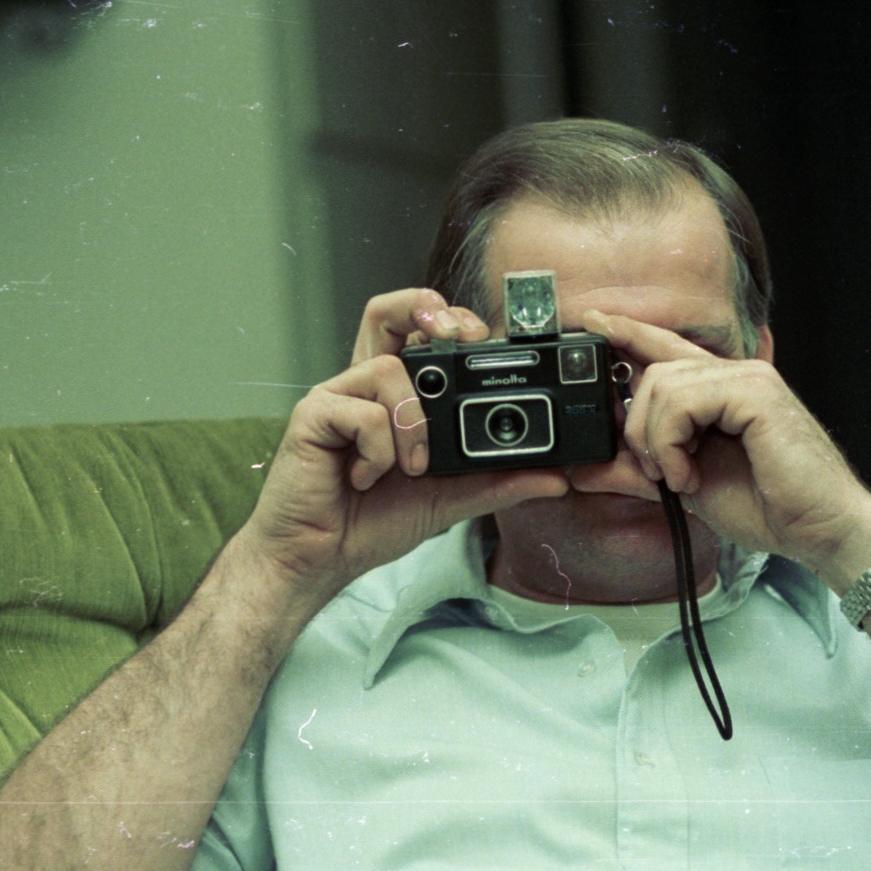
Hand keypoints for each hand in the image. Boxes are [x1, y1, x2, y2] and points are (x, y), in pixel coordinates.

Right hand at [234, 289, 567, 615]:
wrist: (320, 560)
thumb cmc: (372, 521)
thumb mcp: (450, 500)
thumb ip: (499, 483)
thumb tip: (558, 477)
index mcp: (394, 397)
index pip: (419, 332)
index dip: (449, 319)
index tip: (482, 336)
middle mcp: (364, 387)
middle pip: (387, 311)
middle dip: (426, 312)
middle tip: (458, 337)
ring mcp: (336, 397)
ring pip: (389, 369)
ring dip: (414, 423)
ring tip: (411, 469)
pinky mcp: (313, 417)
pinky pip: (362, 413)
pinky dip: (379, 450)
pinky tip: (367, 478)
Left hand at [584, 309, 870, 587]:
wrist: (821, 530)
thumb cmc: (770, 508)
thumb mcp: (687, 485)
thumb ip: (641, 468)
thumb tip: (584, 469)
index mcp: (723, 391)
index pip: (668, 349)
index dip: (630, 333)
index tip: (593, 321)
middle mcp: (736, 375)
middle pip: (654, 372)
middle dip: (638, 428)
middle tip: (661, 473)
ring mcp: (748, 379)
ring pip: (663, 386)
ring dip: (657, 442)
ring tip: (682, 478)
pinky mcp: (755, 391)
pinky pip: (684, 401)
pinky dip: (674, 444)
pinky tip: (693, 475)